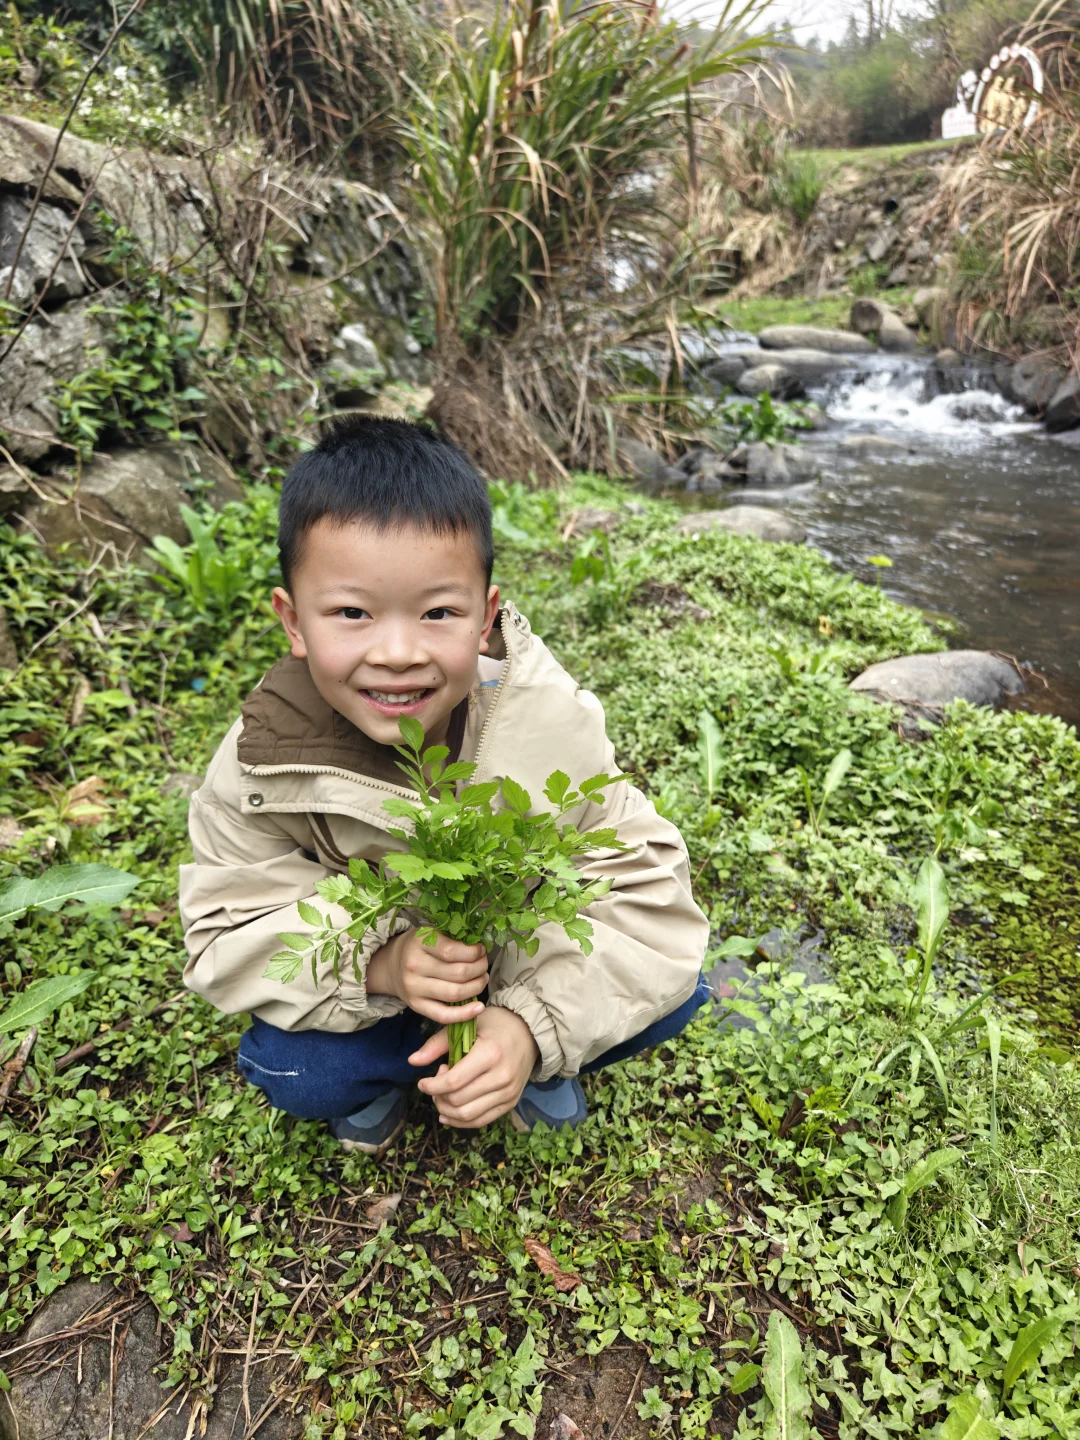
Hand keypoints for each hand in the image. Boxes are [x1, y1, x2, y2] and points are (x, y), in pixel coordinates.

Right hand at [365, 928, 487, 1026]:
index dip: (473, 952)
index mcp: (419, 943)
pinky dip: (464, 1014)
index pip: (452, 951)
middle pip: (458, 973)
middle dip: (479, 968)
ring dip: (477, 987)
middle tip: (483, 964)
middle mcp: (414, 966)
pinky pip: (443, 1015)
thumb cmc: (419, 947)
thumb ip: (452, 937)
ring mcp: (415, 989)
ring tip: (482, 979)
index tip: (481, 950)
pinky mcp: (417, 1006)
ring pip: (455, 993)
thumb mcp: (430, 932)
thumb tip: (481, 947)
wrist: (392, 965)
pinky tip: (479, 1007)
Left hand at [409, 1007, 539, 1128]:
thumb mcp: (466, 1026)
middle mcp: (502, 1076)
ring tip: (442, 1097)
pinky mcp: (511, 1102)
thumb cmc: (495, 1025)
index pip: (453, 1082)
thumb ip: (437, 1044)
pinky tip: (448, 1113)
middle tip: (436, 1083)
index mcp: (490, 1054)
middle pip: (458, 1100)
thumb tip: (412, 1061)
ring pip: (468, 1115)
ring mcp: (508, 1092)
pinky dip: (461, 1121)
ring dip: (447, 1110)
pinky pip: (481, 1121)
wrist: (529, 1032)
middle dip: (438, 1096)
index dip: (432, 1086)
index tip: (422, 1082)